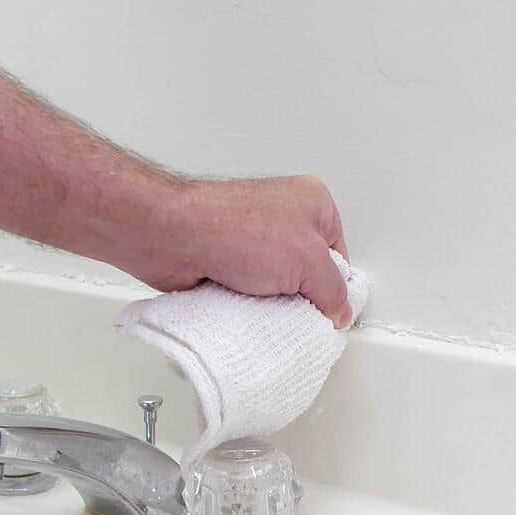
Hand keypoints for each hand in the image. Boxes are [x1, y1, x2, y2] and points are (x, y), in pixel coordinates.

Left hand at [132, 175, 353, 327]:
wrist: (175, 239)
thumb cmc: (234, 229)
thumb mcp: (309, 262)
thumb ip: (333, 290)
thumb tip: (339, 311)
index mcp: (314, 202)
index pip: (340, 255)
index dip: (336, 287)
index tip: (330, 311)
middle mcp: (285, 214)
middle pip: (309, 272)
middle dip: (304, 296)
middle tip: (298, 312)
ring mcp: (255, 236)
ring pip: (279, 285)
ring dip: (275, 302)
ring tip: (268, 309)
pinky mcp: (230, 258)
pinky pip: (252, 291)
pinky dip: (251, 304)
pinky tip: (247, 309)